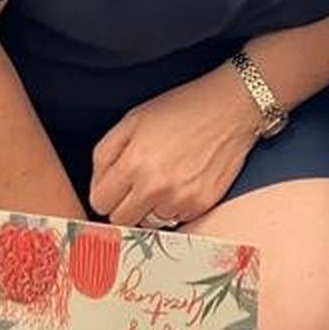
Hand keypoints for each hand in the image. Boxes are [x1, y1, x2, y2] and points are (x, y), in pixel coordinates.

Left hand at [89, 64, 259, 226]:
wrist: (231, 106)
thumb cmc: (181, 108)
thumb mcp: (133, 119)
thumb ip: (105, 155)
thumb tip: (97, 187)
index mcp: (133, 162)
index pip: (99, 203)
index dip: (106, 191)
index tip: (116, 184)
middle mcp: (155, 186)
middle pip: (121, 220)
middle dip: (125, 204)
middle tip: (139, 183)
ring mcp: (180, 198)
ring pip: (148, 223)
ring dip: (151, 207)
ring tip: (165, 179)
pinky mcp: (201, 204)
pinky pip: (175, 219)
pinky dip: (175, 206)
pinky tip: (183, 181)